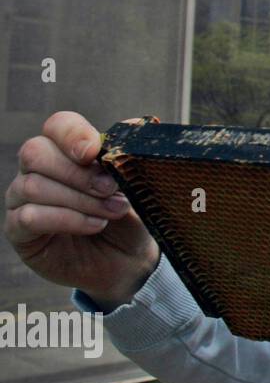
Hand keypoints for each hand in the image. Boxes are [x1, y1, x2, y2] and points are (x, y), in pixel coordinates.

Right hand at [5, 111, 160, 309]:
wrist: (128, 259)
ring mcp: (22, 198)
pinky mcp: (18, 230)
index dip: (73, 134)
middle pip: (36, 152)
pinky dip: (67, 220)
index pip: (57, 125)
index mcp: (65, 149)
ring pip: (34, 186)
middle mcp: (37, 169)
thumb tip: (139, 123)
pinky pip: (29, 216)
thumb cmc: (128, 217)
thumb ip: (130, 155)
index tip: (95, 152)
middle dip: (78, 173)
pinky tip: (94, 226)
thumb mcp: (136, 185)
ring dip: (80, 200)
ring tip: (111, 212)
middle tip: (111, 189)